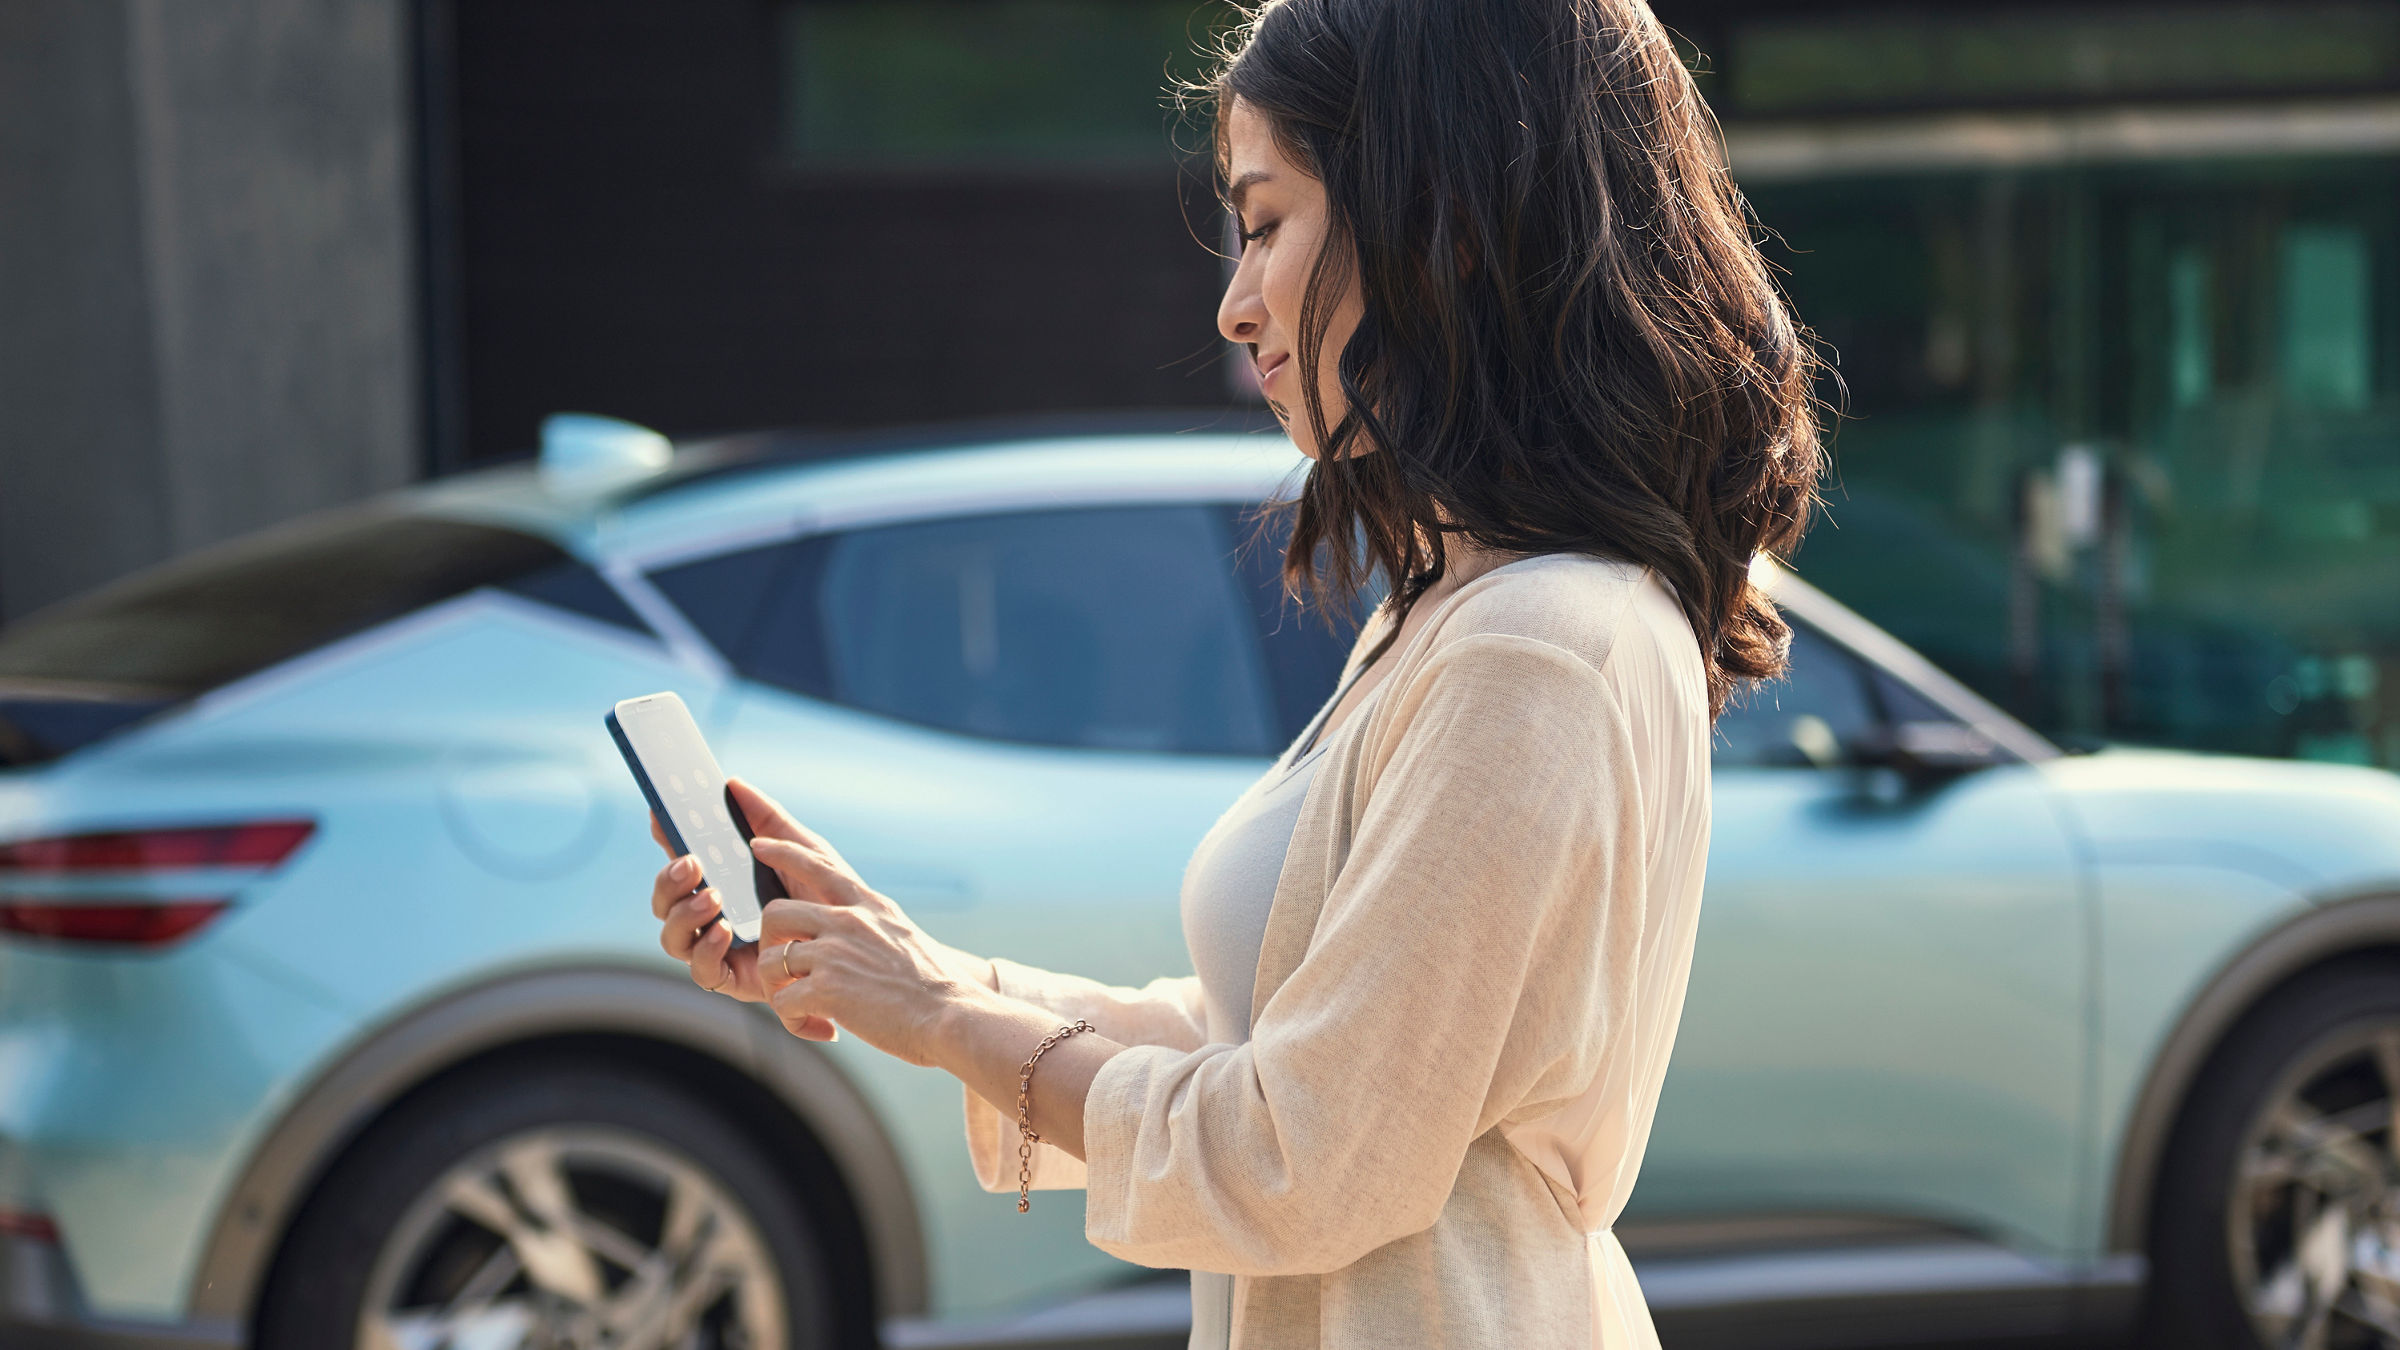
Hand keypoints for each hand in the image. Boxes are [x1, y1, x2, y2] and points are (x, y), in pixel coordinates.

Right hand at [646, 809, 838, 1038]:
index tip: (661, 815)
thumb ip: (768, 818)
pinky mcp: (733, 978)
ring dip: (683, 913)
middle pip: (665, 900)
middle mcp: (713, 915)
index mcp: (724, 882)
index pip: (683, 861)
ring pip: (672, 935)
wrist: (859, 950)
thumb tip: (733, 784)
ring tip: (712, 896)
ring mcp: (718, 948)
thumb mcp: (804, 850)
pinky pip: (701, 969)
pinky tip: (724, 930)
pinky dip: (706, 948)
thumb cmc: (828, 896)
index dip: (667, 838)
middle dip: (668, 879)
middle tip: (691, 863)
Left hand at [730, 778, 992, 1064]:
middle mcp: (849, 921)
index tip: (758, 844)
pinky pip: (783, 1003)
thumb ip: (873, 931)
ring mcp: (836, 953)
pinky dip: (794, 1021)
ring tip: (801, 1007)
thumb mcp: (904, 939)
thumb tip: (849, 943)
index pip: (818, 864)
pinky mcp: (827, 988)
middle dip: (769, 943)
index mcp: (870, 907)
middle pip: (776, 913)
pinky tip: (821, 1028)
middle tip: (784, 969)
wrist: (953, 1017)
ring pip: (771, 961)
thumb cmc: (935, 989)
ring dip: (778, 989)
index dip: (783, 852)